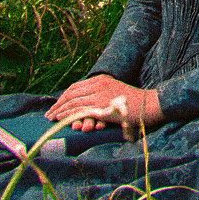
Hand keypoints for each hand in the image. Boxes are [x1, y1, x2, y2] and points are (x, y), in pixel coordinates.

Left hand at [46, 74, 163, 136]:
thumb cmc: (134, 103)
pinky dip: (68, 115)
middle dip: (58, 104)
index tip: (55, 106)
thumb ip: (100, 95)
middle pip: (71, 93)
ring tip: (51, 118)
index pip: (75, 87)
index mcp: (101, 79)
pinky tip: (61, 120)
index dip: (63, 97)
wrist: (150, 105)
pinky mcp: (103, 107)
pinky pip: (81, 111)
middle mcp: (98, 84)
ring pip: (74, 102)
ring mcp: (100, 95)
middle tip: (48, 114)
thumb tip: (85, 105)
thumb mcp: (114, 92)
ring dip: (60, 110)